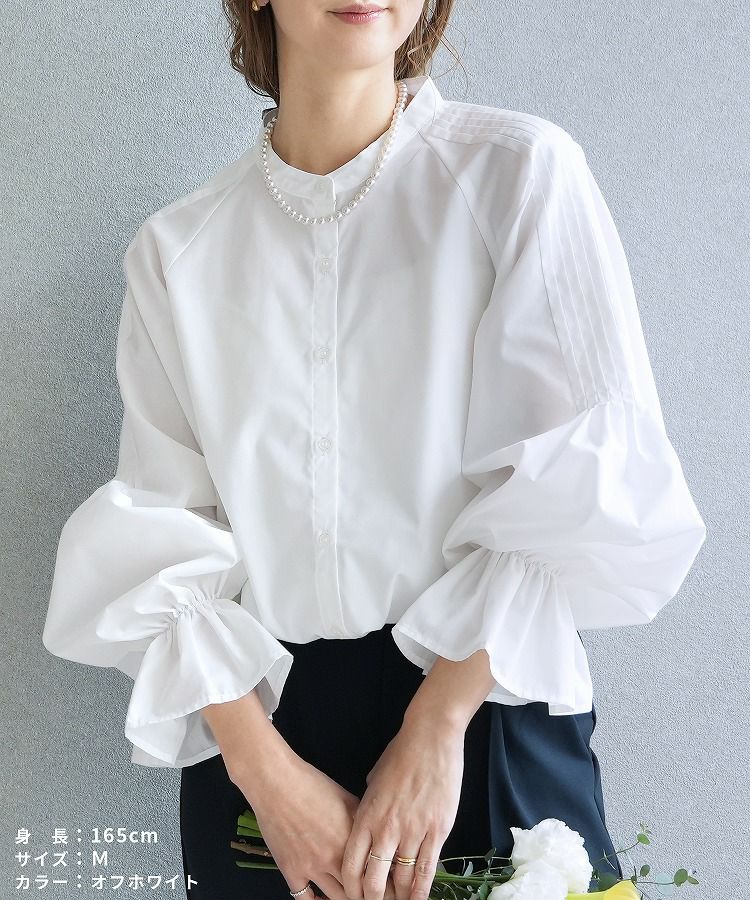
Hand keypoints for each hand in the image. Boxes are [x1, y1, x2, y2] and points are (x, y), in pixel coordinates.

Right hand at [233, 752, 375, 899]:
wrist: (277, 784)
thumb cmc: (310, 784)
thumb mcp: (346, 797)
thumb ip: (361, 820)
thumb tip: (373, 834)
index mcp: (351, 838)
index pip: (373, 871)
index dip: (381, 879)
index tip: (385, 882)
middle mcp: (334, 856)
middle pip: (357, 890)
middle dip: (367, 894)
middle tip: (371, 893)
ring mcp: (312, 867)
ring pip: (336, 898)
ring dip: (346, 898)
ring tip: (351, 895)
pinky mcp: (291, 871)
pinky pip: (305, 899)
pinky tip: (322, 899)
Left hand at [340, 716, 464, 899]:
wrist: (430, 736)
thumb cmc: (401, 753)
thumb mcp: (375, 779)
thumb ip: (369, 804)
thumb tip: (367, 818)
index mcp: (367, 814)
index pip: (351, 864)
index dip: (351, 888)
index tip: (355, 896)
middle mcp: (387, 827)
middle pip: (374, 879)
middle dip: (373, 899)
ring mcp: (413, 830)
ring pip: (402, 879)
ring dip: (400, 897)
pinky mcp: (437, 830)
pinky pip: (427, 869)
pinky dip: (422, 890)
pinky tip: (419, 899)